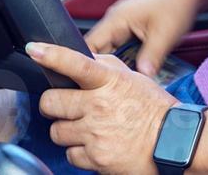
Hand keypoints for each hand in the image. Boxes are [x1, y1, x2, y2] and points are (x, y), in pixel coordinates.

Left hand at [28, 41, 178, 174]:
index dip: (52, 56)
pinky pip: (70, 156)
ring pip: (56, 132)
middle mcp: (99, 106)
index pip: (76, 64)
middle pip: (51, 103)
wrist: (172, 142)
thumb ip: (106, 66)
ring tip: (87, 129)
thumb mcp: (133, 79)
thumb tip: (81, 58)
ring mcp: (95, 133)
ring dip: (67, 131)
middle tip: (67, 107)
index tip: (35, 50)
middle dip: (54, 106)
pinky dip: (79, 153)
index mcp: (110, 82)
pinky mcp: (95, 159)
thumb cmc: (154, 109)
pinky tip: (95, 146)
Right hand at [85, 0, 200, 77]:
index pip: (89, 46)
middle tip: (107, 89)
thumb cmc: (176, 2)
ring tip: (121, 83)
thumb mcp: (164, 35)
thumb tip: (141, 79)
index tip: (90, 84)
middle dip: (103, 69)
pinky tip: (134, 71)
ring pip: (111, 51)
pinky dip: (126, 60)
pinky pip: (122, 48)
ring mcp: (124, 24)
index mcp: (116, 19)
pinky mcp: (133, 28)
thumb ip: (150, 59)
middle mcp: (115, 21)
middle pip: (98, 51)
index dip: (86, 66)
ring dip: (116, 65)